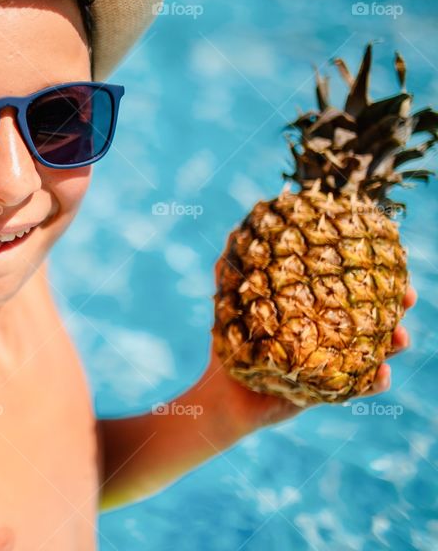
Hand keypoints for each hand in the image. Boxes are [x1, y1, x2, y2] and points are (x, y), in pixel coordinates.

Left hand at [205, 253, 416, 436]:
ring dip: (394, 344)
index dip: (373, 278)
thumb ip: (230, 277)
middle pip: (374, 318)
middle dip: (396, 307)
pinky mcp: (328, 392)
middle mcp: (328, 337)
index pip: (349, 291)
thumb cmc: (231, 350)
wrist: (223, 396)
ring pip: (376, 352)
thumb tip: (231, 235)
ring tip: (399, 337)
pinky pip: (360, 388)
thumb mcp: (231, 310)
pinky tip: (382, 374)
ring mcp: (331, 365)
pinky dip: (374, 383)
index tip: (389, 262)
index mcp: (313, 314)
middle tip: (407, 297)